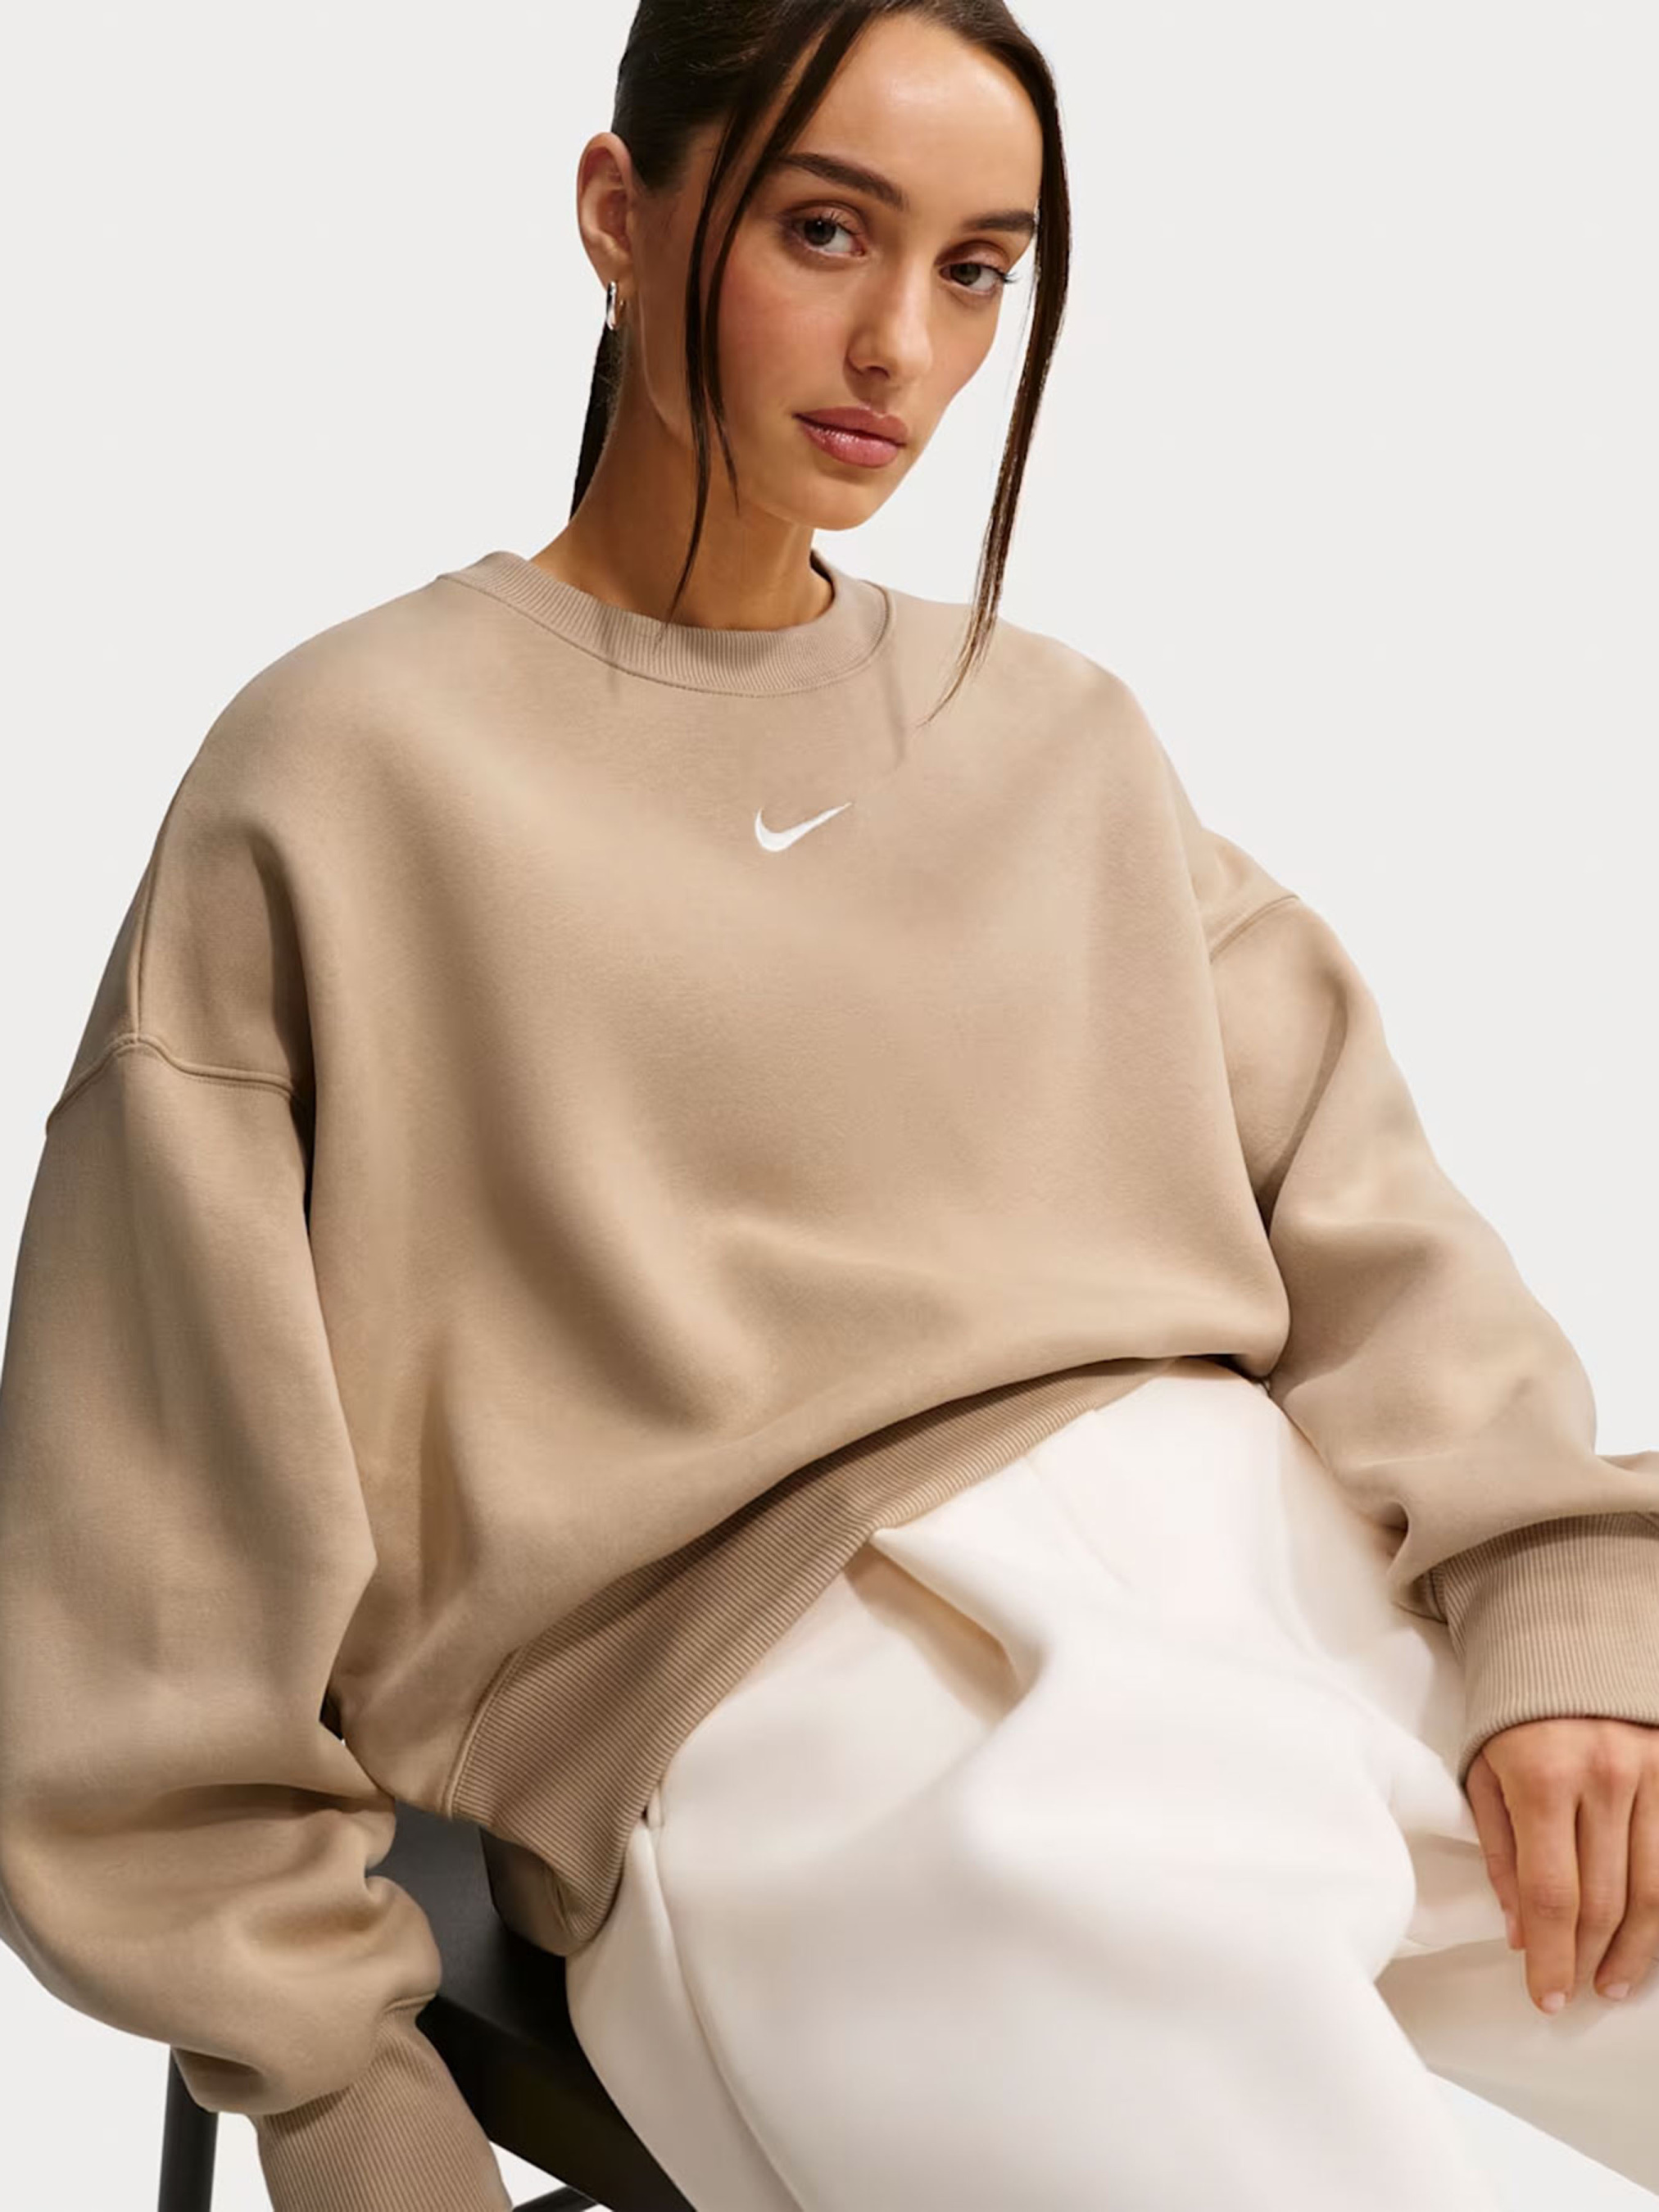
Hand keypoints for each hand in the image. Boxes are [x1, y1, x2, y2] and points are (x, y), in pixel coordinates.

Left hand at [1466, 1716, 1658, 2013]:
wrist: (1563, 1641)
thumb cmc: (1514, 1713)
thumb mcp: (1484, 1770)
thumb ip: (1500, 1851)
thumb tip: (1519, 1931)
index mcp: (1542, 1776)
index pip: (1550, 1894)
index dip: (1551, 1956)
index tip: (1547, 1996)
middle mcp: (1603, 1777)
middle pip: (1603, 1900)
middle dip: (1587, 1959)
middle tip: (1577, 1992)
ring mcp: (1651, 1773)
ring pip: (1652, 1891)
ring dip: (1634, 1949)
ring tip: (1614, 1981)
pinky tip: (1649, 1937)